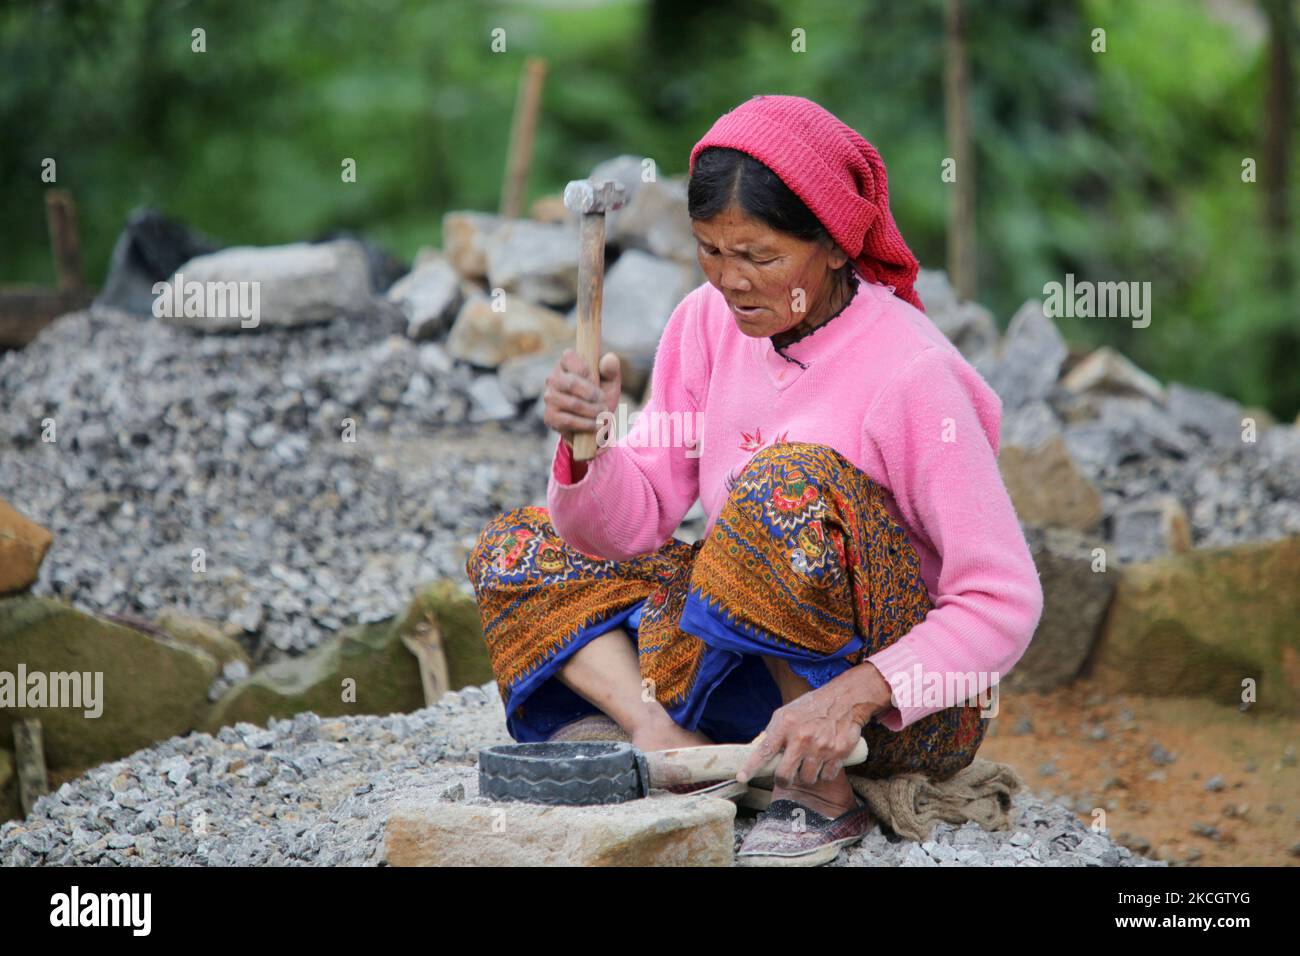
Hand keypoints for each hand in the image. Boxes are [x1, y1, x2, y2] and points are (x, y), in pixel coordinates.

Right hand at [542, 349, 620, 452]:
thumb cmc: (601, 395)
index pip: (570, 358)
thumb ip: (611, 368)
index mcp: (565, 362)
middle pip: (572, 383)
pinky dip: (587, 424)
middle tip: (604, 404)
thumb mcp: (610, 381)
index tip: (599, 385)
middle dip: (593, 396)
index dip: (588, 373)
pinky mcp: (549, 416)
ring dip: (593, 411)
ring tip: (603, 415)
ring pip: (573, 403)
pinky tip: (596, 425)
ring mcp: (549, 398)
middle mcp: (552, 378)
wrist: (595, 421)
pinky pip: (569, 421)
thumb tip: (609, 359)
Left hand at [737, 662, 892, 786]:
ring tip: (809, 762)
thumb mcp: (787, 713)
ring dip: (806, 775)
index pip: (764, 751)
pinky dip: (824, 773)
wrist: (845, 699)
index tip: (741, 777)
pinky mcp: (838, 754)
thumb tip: (760, 751)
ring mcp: (820, 747)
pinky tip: (824, 761)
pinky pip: (826, 776)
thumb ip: (774, 732)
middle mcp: (801, 738)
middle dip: (783, 780)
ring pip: (806, 779)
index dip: (751, 767)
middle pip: (784, 775)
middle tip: (785, 777)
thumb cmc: (812, 706)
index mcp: (785, 725)